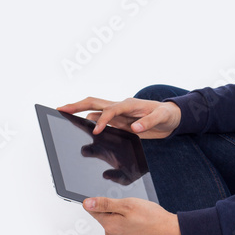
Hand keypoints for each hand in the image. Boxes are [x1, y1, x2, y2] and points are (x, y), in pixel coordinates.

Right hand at [56, 96, 181, 138]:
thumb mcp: (162, 118)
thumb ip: (148, 122)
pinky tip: (82, 128)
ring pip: (95, 111)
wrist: (172, 117)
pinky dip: (90, 123)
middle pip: (94, 103)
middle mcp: (121, 107)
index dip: (102, 120)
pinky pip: (101, 121)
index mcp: (129, 104)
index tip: (97, 131)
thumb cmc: (167, 114)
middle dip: (77, 105)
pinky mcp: (119, 122)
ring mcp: (118, 114)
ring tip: (64, 116)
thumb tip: (135, 128)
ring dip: (80, 113)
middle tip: (61, 108)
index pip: (111, 110)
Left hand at [82, 197, 181, 234]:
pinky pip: (122, 227)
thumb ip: (105, 204)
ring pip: (114, 221)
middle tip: (130, 206)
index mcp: (109, 225)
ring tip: (137, 214)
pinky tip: (139, 220)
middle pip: (105, 216)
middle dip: (115, 208)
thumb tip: (87, 203)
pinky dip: (129, 222)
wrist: (168, 230)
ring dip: (122, 215)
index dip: (101, 201)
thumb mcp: (127, 204)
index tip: (112, 200)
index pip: (93, 210)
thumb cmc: (151, 218)